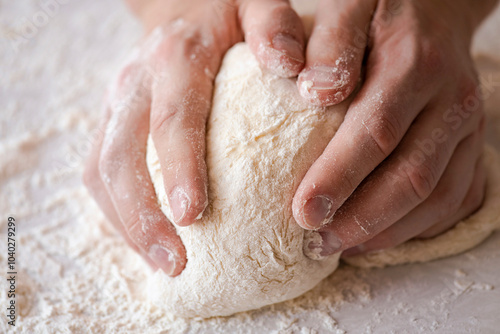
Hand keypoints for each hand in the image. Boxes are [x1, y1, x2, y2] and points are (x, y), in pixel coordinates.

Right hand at [85, 0, 307, 274]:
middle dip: (142, 215)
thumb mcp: (258, 4)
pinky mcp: (112, 123)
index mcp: (175, 56)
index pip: (173, 117)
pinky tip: (149, 241)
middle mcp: (136, 82)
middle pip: (121, 155)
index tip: (193, 216)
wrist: (186, 8)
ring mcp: (117, 104)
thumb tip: (289, 64)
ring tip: (163, 265)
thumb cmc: (231, 15)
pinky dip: (120, 212)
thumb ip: (274, 26)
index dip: (179, 167)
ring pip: (102, 170)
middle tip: (175, 262)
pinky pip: (101, 172)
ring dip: (127, 224)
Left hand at [292, 0, 496, 256]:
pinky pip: (456, 200)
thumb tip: (315, 93)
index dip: (339, 178)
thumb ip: (328, 42)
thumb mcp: (346, 5)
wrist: (432, 7)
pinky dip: (417, 228)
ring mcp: (467, 128)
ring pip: (436, 198)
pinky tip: (378, 237)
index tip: (302, 212)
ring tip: (339, 247)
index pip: (376, 131)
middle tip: (316, 242)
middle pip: (411, 177)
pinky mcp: (471, 147)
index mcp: (414, 64)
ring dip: (387, 232)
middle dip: (361, 219)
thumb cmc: (375, 11)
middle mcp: (450, 100)